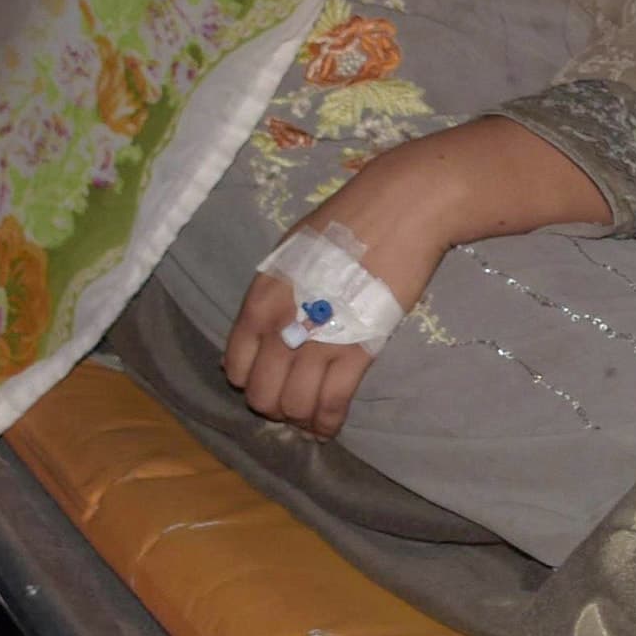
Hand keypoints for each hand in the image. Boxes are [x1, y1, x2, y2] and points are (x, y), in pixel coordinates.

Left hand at [219, 116, 612, 437]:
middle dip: (274, 406)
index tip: (267, 379)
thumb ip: (274, 295)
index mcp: (261, 298)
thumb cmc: (346, 222)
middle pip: (262, 394)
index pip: (236, 364)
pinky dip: (327, 422)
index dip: (249, 380)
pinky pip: (332, 402)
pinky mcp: (359, 349)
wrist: (399, 209)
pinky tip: (329, 426)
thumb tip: (264, 329)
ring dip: (300, 418)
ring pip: (294, 405)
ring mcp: (319, 339)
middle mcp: (282, 324)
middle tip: (291, 402)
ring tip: (311, 417)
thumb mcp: (291, 253)